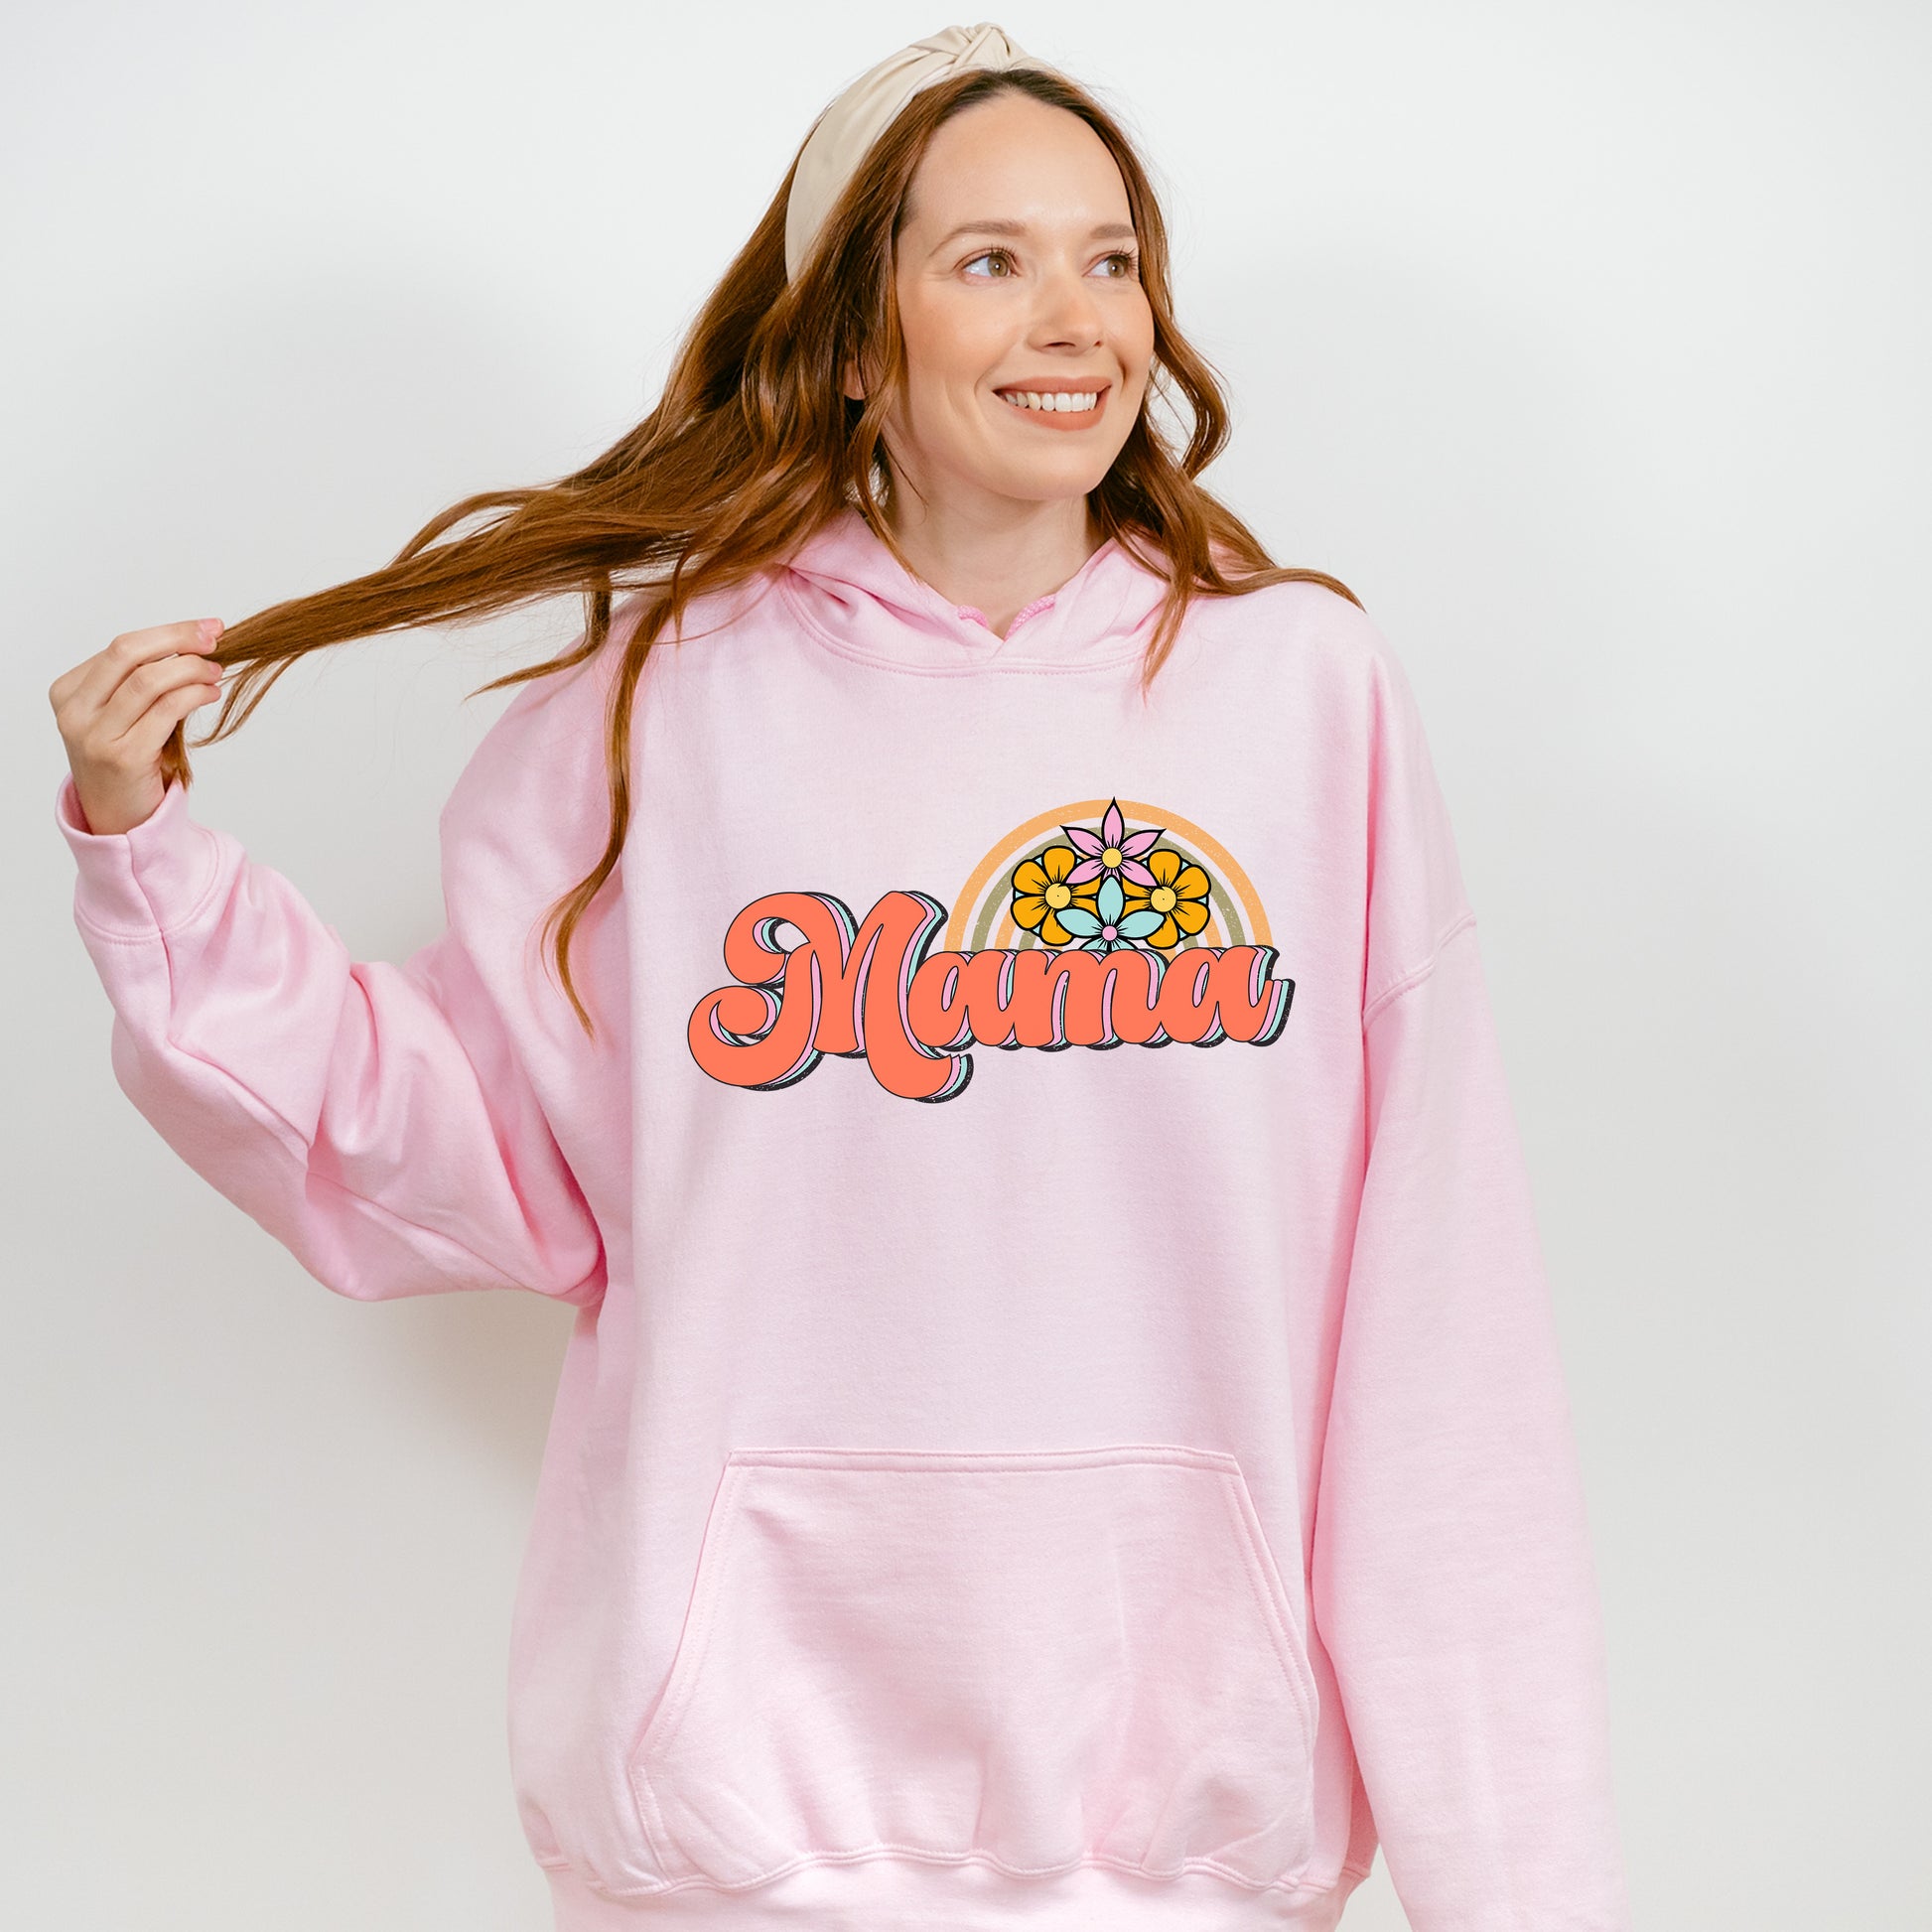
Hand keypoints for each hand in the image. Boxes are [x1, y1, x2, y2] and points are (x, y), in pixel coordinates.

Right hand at [49, 619, 226, 835]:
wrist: (118, 818)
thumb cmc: (127, 760)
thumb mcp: (122, 715)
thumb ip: (141, 681)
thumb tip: (194, 643)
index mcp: (68, 692)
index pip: (122, 648)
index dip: (168, 632)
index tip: (205, 628)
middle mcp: (75, 712)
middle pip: (129, 653)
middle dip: (178, 638)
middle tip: (215, 635)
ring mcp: (95, 735)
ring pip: (148, 680)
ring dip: (191, 669)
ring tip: (216, 671)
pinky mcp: (124, 757)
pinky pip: (165, 711)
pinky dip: (194, 695)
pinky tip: (211, 693)